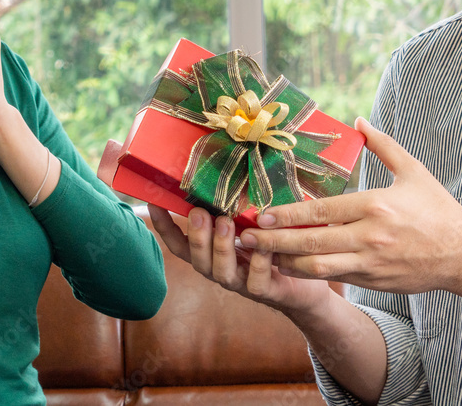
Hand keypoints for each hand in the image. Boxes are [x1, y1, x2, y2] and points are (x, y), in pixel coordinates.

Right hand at [148, 204, 332, 316]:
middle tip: (199, 212)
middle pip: (197, 260)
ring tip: (225, 223)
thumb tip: (222, 169)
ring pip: (221, 272)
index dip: (165, 227)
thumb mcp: (250, 225)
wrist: (307, 284)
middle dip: (196, 236)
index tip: (154, 204)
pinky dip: (258, 263)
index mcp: (212, 254)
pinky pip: (256, 281)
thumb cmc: (273, 247)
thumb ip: (234, 208)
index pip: (179, 244)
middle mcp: (221, 270)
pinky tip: (263, 246)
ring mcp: (241, 283)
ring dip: (221, 247)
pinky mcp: (265, 291)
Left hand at [238, 117, 461, 294]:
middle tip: (246, 239)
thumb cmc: (438, 210)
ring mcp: (370, 262)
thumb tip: (359, 120)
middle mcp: (369, 236)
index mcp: (375, 205)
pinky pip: (333, 278)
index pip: (321, 211)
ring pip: (318, 268)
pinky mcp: (373, 280)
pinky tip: (288, 267)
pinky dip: (308, 274)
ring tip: (260, 256)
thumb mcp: (414, 172)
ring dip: (285, 262)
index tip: (260, 215)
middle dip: (274, 242)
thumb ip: (383, 145)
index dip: (287, 215)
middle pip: (311, 242)